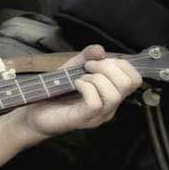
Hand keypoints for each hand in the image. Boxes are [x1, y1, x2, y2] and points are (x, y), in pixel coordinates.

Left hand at [15, 44, 142, 139]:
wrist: (34, 112)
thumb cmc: (56, 92)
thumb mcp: (72, 68)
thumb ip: (87, 57)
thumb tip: (100, 49)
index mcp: (111, 94)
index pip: (134, 79)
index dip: (119, 64)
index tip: (97, 61)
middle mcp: (109, 107)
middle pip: (129, 84)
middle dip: (108, 68)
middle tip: (88, 67)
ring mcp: (97, 115)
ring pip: (114, 95)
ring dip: (96, 78)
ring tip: (80, 77)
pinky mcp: (82, 120)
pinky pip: (95, 103)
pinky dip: (86, 87)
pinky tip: (75, 84)